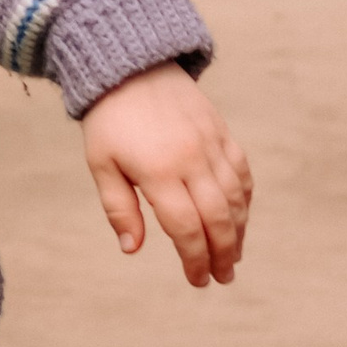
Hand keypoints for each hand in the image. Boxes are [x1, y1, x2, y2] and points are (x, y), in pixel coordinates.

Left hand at [81, 63, 250, 287]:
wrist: (131, 66)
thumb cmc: (109, 120)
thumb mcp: (101, 164)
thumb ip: (118, 208)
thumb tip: (132, 249)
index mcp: (157, 170)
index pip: (186, 227)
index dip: (195, 258)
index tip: (198, 280)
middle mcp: (191, 159)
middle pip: (218, 218)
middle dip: (223, 253)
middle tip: (222, 277)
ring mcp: (211, 144)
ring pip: (236, 197)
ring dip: (239, 231)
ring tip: (233, 256)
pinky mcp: (222, 132)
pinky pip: (242, 172)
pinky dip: (245, 199)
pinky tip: (240, 218)